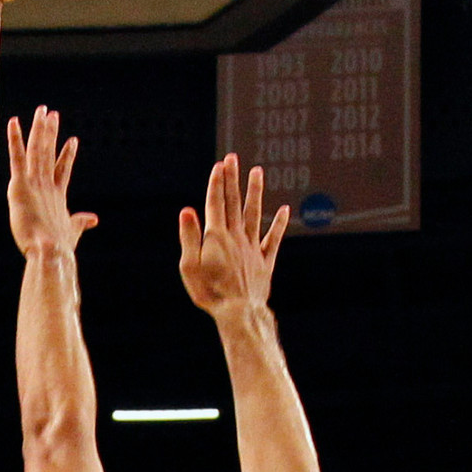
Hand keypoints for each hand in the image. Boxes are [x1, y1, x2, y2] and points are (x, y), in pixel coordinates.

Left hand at [7, 107, 98, 257]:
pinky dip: (15, 139)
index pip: (63, 170)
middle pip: (50, 153)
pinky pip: (18, 157)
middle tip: (52, 114)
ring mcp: (36, 183)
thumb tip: (93, 219)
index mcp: (58, 196)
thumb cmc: (59, 247)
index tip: (73, 140)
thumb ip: (80, 222)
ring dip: (39, 129)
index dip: (67, 155)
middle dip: (51, 132)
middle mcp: (48, 185)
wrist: (51, 252)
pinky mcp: (21, 185)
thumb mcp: (72, 231)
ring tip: (42, 111)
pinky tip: (14, 122)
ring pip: (38, 149)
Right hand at [178, 154, 288, 316]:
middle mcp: (236, 237)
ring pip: (254, 214)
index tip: (220, 165)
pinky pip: (273, 240)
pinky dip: (280, 225)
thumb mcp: (190, 266)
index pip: (215, 203)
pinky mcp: (264, 262)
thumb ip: (189, 237)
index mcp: (216, 237)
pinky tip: (284, 211)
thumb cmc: (209, 292)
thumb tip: (187, 211)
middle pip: (233, 203)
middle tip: (233, 158)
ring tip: (257, 172)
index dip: (217, 183)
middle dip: (232, 179)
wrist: (238, 312)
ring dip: (255, 192)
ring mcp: (252, 248)